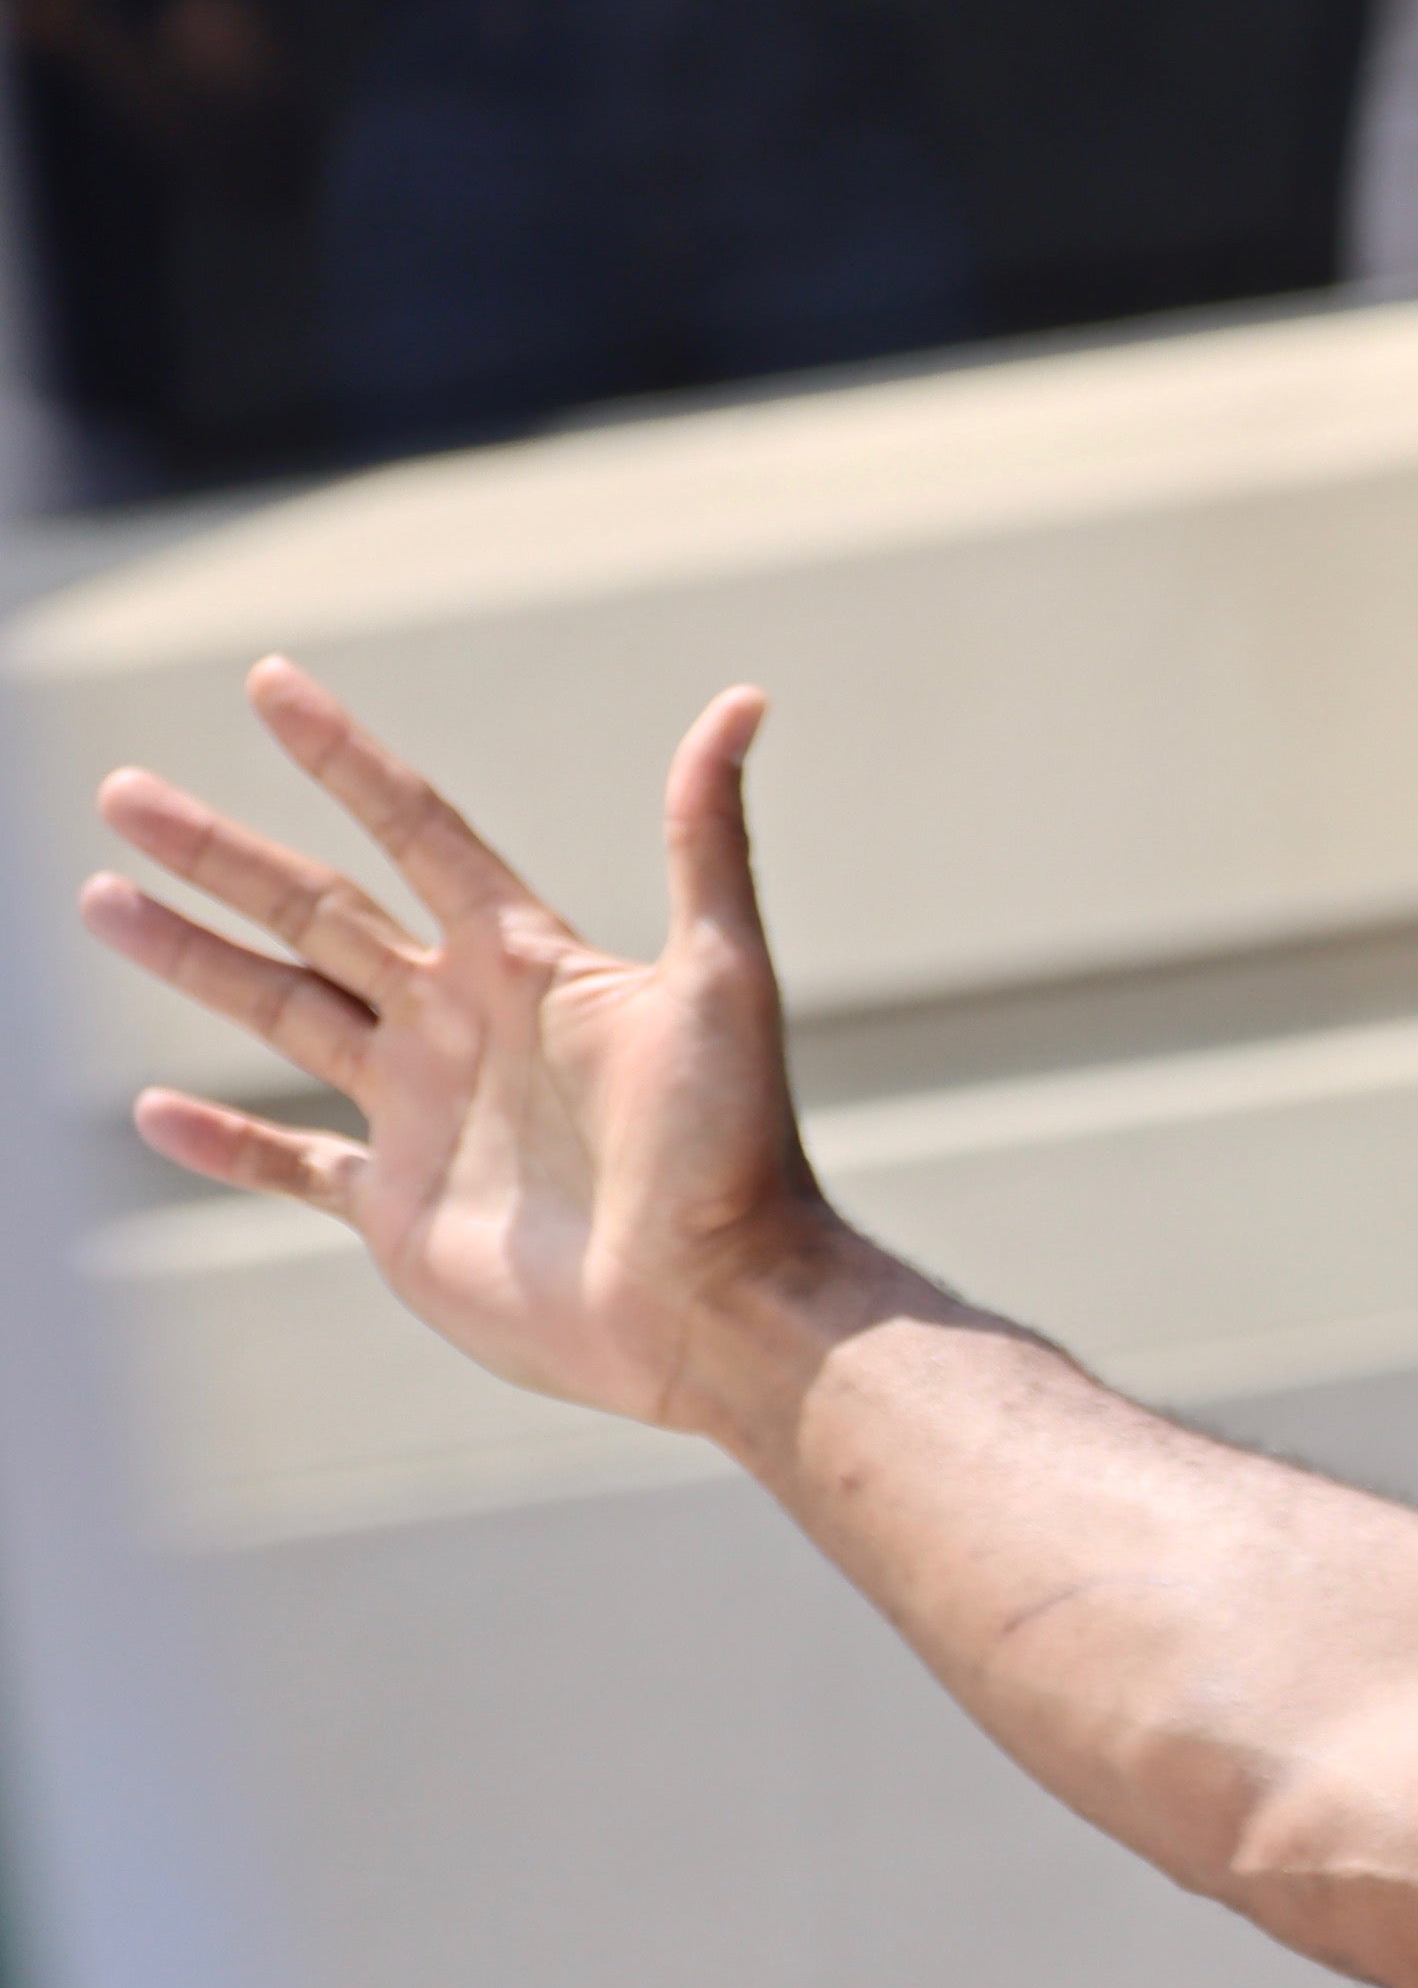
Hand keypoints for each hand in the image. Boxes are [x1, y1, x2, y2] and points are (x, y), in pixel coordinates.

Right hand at [76, 660, 853, 1437]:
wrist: (716, 1305)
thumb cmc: (732, 1146)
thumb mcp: (723, 975)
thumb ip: (709, 838)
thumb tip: (744, 699)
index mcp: (527, 961)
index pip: (416, 831)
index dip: (344, 757)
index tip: (270, 682)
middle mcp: (463, 1023)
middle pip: (317, 911)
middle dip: (219, 854)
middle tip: (122, 793)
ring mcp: (424, 1114)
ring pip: (283, 1013)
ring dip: (195, 959)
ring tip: (103, 898)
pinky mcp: (399, 1209)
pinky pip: (290, 1164)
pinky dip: (223, 1141)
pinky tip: (152, 1109)